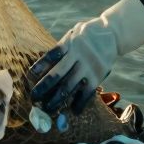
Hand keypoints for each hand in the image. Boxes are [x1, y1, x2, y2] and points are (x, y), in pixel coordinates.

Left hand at [29, 0, 143, 113]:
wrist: (113, 33)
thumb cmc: (87, 34)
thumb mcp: (73, 34)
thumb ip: (62, 47)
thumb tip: (43, 66)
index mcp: (70, 43)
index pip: (52, 55)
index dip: (41, 65)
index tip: (30, 75)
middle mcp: (79, 54)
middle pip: (58, 73)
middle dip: (44, 87)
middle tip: (34, 98)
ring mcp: (89, 66)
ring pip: (70, 85)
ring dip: (58, 99)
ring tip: (48, 109)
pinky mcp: (99, 75)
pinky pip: (87, 92)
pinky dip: (80, 103)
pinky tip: (73, 111)